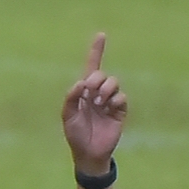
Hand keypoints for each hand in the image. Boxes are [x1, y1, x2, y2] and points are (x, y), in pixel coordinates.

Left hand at [62, 33, 127, 173]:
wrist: (88, 154)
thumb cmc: (75, 135)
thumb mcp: (67, 117)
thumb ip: (70, 98)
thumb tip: (80, 83)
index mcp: (84, 92)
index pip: (91, 67)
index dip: (96, 51)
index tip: (101, 35)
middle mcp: (98, 94)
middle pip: (101, 74)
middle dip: (96, 80)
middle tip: (90, 93)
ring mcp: (110, 102)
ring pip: (113, 82)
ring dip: (105, 89)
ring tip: (98, 103)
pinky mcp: (120, 111)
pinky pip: (121, 97)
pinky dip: (115, 100)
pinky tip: (108, 109)